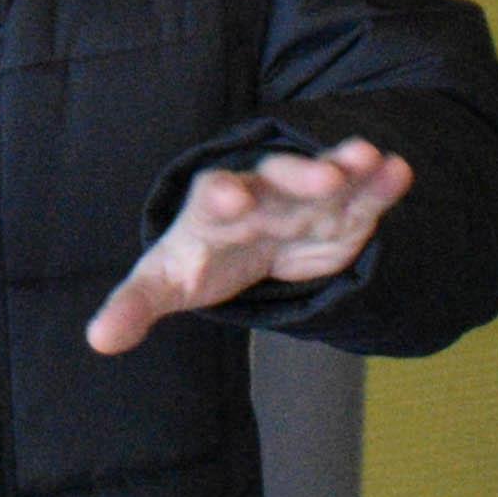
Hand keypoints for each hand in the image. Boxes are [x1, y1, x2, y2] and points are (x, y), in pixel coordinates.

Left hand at [86, 139, 414, 354]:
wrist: (243, 241)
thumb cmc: (198, 258)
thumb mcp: (165, 283)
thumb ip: (133, 306)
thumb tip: (98, 340)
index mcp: (212, 207)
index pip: (214, 195)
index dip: (222, 197)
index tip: (230, 200)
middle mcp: (261, 192)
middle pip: (278, 178)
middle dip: (301, 175)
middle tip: (326, 176)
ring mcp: (303, 198)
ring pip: (325, 176)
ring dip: (346, 165)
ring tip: (370, 156)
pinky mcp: (340, 213)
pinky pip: (361, 194)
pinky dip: (379, 183)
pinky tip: (399, 170)